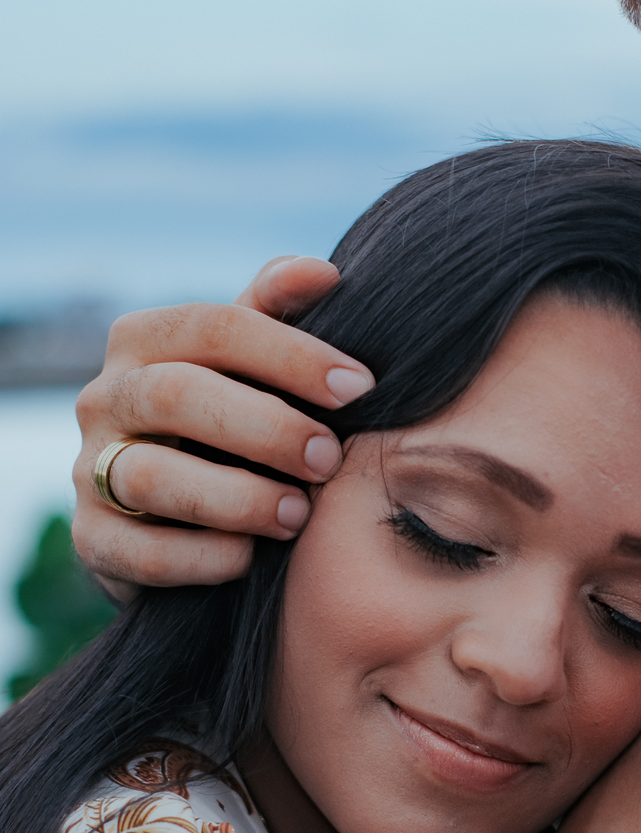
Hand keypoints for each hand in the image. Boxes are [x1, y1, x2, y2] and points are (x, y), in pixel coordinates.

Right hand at [72, 257, 374, 599]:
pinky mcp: (93, 541)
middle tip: (330, 458)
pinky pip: (141, 553)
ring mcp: (89, 470)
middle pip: (176, 395)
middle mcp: (105, 397)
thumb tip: (325, 274)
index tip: (359, 388)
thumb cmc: (230, 419)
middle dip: (266, 428)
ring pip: (152, 477)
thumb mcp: (250, 363)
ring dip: (237, 498)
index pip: (215, 326)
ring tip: (298, 515)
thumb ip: (278, 314)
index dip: (292, 354)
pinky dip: (203, 558)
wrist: (176, 514)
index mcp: (144, 339)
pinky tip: (251, 558)